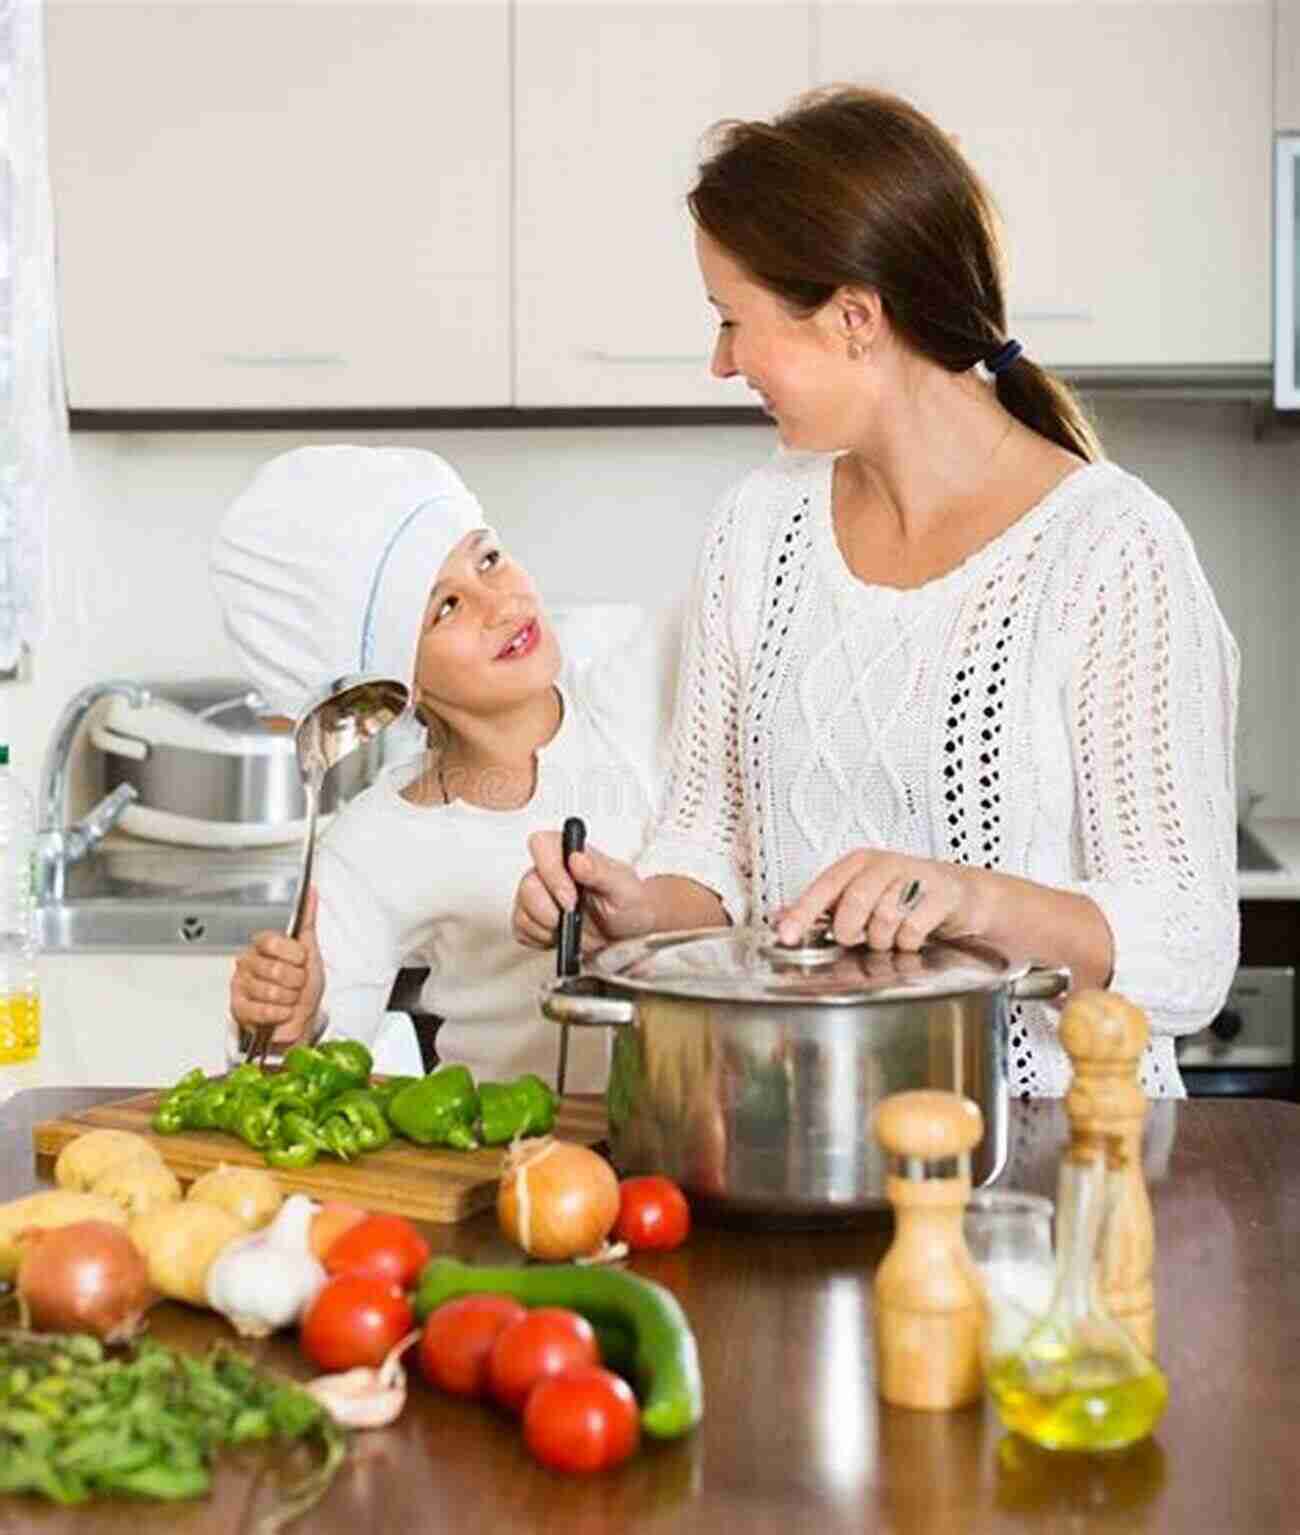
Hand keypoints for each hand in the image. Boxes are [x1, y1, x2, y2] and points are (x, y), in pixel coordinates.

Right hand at [230, 885, 324, 1044]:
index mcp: (264, 946)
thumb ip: (307, 921)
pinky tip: (281, 1011)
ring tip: (289, 998)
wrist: (302, 1021)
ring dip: (289, 999)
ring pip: (269, 991)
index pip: (270, 941)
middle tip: (296, 984)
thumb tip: (311, 892)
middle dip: (295, 980)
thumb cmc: (304, 987)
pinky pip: (262, 1010)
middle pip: (272, 968)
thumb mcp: (310, 950)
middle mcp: (249, 962)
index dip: (292, 954)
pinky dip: (280, 1013)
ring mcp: (241, 985)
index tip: (301, 960)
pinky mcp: (239, 1008)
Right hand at [512, 832, 656, 953]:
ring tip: (574, 928)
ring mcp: (537, 896)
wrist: (629, 932)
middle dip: (550, 910)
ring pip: (522, 912)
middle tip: (574, 918)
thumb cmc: (628, 904)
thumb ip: (600, 871)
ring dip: (548, 928)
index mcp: (570, 852)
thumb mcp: (623, 888)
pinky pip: (522, 930)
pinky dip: (542, 939)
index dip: (551, 872)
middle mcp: (548, 870)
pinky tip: (562, 936)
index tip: (571, 898)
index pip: (541, 845)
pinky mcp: (531, 920)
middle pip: (527, 885)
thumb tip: (577, 858)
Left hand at [772, 850, 982, 951]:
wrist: (957, 894)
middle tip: (856, 936)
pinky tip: (910, 936)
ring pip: (884, 919)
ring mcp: (914, 877)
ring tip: (888, 934)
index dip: (803, 912)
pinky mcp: (939, 895)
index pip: (824, 887)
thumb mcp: (860, 894)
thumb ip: (822, 906)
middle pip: (855, 902)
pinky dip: (907, 942)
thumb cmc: (904, 894)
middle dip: (850, 930)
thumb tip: (780, 916)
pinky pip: (912, 930)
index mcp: (858, 863)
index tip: (786, 934)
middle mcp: (884, 865)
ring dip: (882, 939)